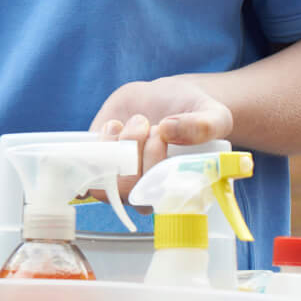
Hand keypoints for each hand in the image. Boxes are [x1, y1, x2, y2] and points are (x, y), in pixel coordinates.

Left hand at [88, 76, 234, 186]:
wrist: (166, 97)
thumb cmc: (193, 113)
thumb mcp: (213, 114)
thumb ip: (205, 125)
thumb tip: (169, 130)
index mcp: (178, 190)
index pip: (159, 202)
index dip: (155, 171)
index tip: (163, 136)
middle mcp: (148, 191)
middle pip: (129, 190)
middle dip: (137, 151)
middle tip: (151, 125)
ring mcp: (122, 179)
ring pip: (107, 180)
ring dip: (117, 146)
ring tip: (135, 122)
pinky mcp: (101, 163)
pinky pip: (87, 168)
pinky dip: (98, 144)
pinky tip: (115, 126)